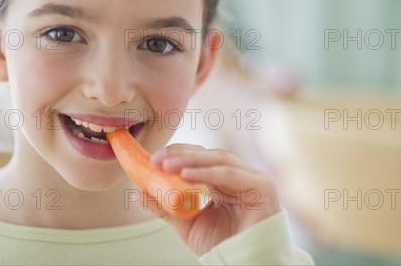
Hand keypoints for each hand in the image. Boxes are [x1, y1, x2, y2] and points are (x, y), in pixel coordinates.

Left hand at [148, 144, 281, 255]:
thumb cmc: (222, 246)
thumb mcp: (187, 224)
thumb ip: (166, 207)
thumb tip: (139, 193)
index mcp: (226, 181)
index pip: (201, 159)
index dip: (178, 155)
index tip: (154, 159)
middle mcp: (241, 176)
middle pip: (210, 155)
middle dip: (181, 155)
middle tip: (156, 160)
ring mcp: (254, 179)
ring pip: (219, 160)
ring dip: (191, 160)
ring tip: (167, 166)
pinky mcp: (262, 187)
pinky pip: (230, 175)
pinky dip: (207, 173)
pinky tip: (185, 175)